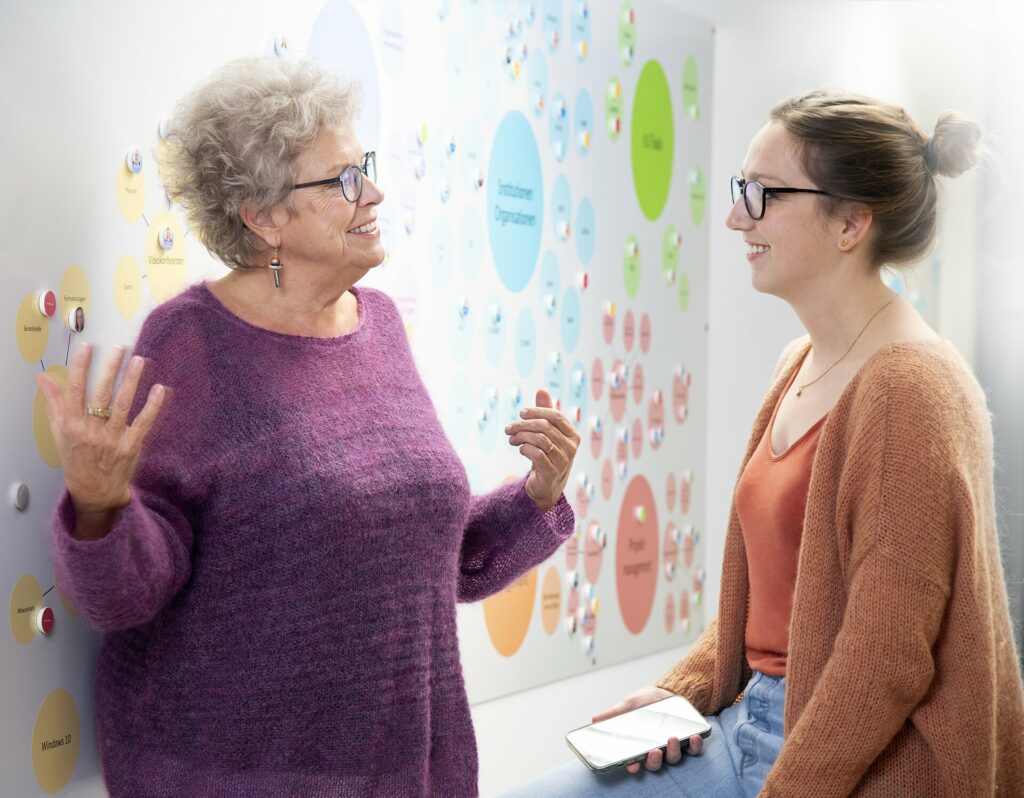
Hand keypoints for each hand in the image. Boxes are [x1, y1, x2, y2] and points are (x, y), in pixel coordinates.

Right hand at [35, 343, 166, 538]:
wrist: (95, 492)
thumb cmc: (76, 458)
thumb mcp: (60, 432)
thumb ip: (54, 403)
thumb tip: (43, 377)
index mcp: (71, 425)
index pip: (75, 391)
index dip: (81, 367)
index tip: (88, 347)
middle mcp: (91, 431)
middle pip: (100, 394)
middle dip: (110, 369)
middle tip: (119, 348)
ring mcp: (113, 439)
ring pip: (123, 405)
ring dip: (132, 381)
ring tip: (139, 360)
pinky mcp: (131, 446)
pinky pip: (144, 422)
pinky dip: (153, 406)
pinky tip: (160, 389)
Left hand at [505, 389, 579, 511]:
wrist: (546, 487)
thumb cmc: (547, 456)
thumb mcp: (548, 434)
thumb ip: (545, 413)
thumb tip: (542, 390)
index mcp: (573, 436)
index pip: (555, 416)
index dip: (537, 411)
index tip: (521, 413)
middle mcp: (571, 448)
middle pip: (544, 427)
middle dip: (523, 425)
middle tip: (509, 428)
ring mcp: (563, 461)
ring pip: (539, 439)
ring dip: (520, 436)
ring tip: (511, 439)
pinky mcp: (552, 472)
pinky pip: (535, 454)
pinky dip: (524, 448)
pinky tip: (520, 449)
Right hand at [593, 686, 704, 773]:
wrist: (667, 691)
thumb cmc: (645, 701)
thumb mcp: (628, 705)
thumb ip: (614, 713)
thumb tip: (594, 719)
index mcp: (640, 745)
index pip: (635, 761)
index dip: (634, 765)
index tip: (633, 765)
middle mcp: (656, 749)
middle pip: (655, 764)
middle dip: (654, 761)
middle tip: (654, 751)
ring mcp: (672, 746)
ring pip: (673, 758)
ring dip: (673, 751)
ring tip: (673, 738)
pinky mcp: (688, 741)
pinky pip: (693, 750)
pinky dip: (695, 746)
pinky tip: (695, 737)